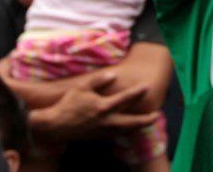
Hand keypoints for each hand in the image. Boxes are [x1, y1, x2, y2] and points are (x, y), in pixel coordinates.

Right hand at [29, 72, 157, 140]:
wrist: (55, 126)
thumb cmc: (68, 104)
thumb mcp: (82, 87)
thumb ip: (99, 81)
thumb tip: (113, 75)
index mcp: (103, 106)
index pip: (125, 98)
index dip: (137, 92)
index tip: (146, 86)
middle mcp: (106, 121)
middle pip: (132, 122)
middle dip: (146, 119)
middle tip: (156, 115)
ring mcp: (103, 131)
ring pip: (126, 130)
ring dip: (138, 126)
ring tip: (147, 122)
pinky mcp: (98, 137)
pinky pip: (116, 135)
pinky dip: (125, 131)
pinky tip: (129, 128)